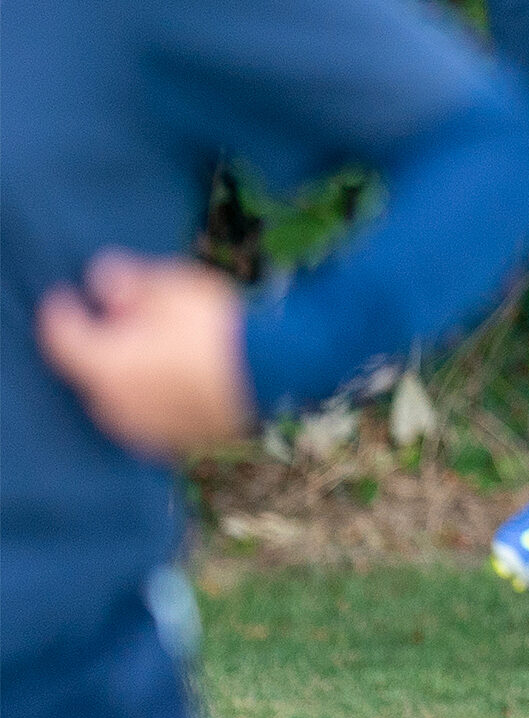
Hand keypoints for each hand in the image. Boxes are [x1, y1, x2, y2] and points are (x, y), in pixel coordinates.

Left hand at [36, 252, 254, 456]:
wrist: (278, 376)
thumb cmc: (219, 329)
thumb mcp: (172, 289)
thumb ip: (129, 282)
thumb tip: (100, 276)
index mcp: (104, 366)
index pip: (61, 337)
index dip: (60, 311)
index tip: (65, 294)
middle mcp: (114, 405)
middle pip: (94, 369)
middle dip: (104, 343)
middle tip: (126, 318)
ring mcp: (146, 428)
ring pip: (123, 394)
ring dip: (132, 373)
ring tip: (160, 349)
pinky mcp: (177, 442)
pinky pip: (154, 413)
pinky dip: (158, 394)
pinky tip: (181, 376)